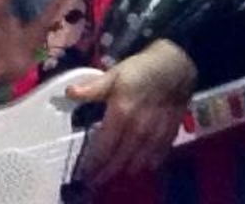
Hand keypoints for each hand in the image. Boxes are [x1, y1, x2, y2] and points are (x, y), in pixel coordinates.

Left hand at [66, 39, 195, 183]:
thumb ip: (93, 88)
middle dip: (106, 172)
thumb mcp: (114, 74)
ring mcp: (155, 135)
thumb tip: (69, 93)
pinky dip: (146, 163)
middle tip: (95, 179)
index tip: (85, 172)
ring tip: (114, 172)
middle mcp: (138, 130)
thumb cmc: (141, 69)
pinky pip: (157, 157)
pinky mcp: (169, 135)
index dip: (93, 163)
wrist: (176, 66)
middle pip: (119, 160)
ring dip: (124, 169)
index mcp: (121, 114)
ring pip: (138, 162)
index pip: (104, 147)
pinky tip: (139, 164)